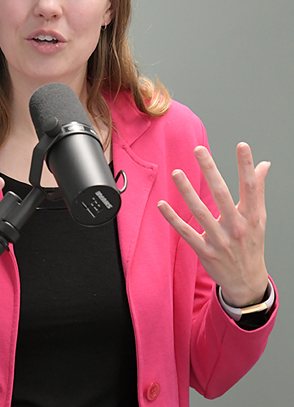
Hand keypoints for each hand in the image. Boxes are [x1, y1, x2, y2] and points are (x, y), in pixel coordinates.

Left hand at [157, 143, 269, 306]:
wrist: (247, 280)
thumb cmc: (251, 244)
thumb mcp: (259, 218)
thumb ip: (258, 190)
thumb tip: (264, 165)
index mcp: (252, 216)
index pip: (250, 186)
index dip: (246, 166)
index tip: (242, 146)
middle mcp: (237, 226)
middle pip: (222, 194)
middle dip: (210, 170)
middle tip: (199, 150)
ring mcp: (220, 239)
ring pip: (200, 211)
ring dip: (187, 191)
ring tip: (176, 172)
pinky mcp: (205, 251)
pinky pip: (186, 231)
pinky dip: (173, 218)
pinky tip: (161, 204)